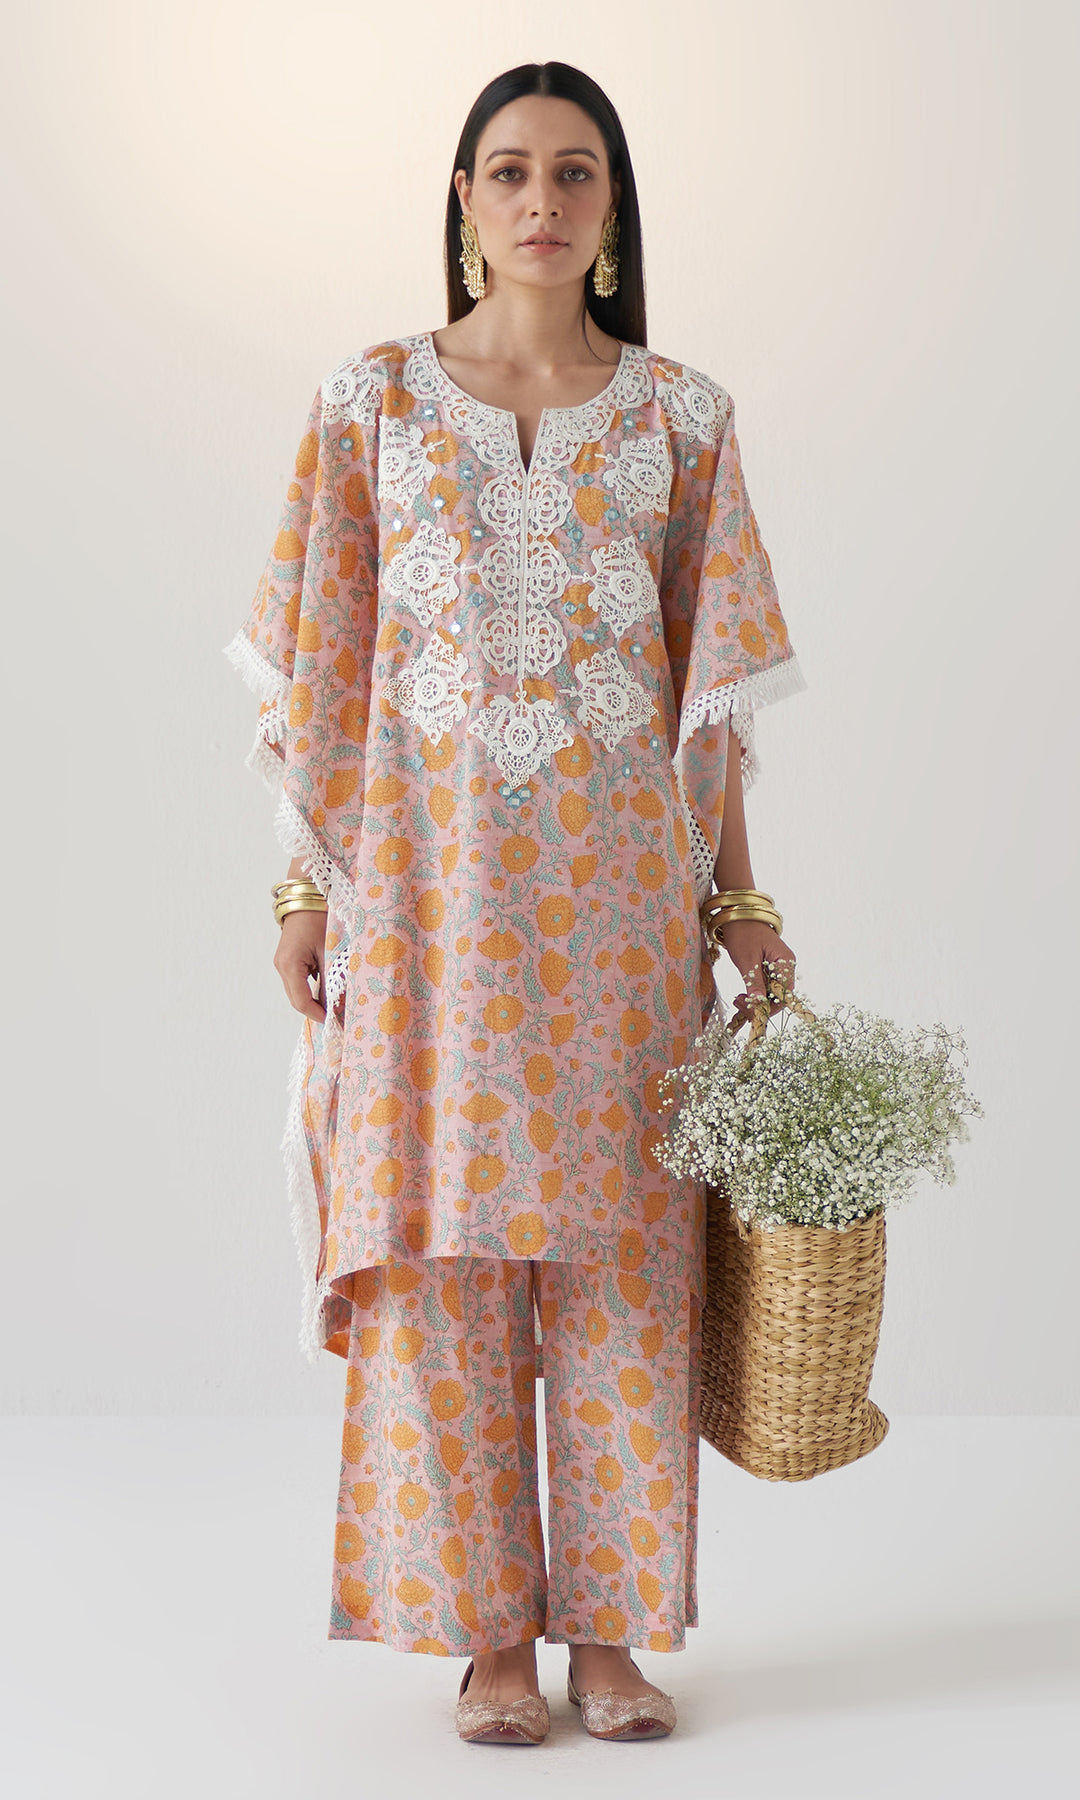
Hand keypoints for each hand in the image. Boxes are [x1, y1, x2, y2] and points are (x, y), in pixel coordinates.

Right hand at [273, 908, 327, 1022]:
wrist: (309, 896)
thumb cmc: (319, 918)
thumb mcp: (328, 950)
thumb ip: (330, 978)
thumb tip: (336, 1004)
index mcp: (289, 965)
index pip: (301, 1001)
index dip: (317, 1014)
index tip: (334, 1021)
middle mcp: (282, 966)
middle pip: (297, 999)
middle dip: (315, 1010)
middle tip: (336, 1017)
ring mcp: (283, 963)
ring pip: (297, 991)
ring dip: (314, 1000)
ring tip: (334, 1006)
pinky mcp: (288, 959)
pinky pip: (299, 981)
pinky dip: (312, 988)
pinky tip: (327, 990)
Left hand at [719, 919, 796, 1020]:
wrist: (737, 914)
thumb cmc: (743, 931)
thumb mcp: (746, 959)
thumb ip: (754, 982)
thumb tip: (759, 1004)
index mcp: (785, 962)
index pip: (784, 995)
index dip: (769, 1007)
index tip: (749, 1009)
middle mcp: (786, 966)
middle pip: (779, 996)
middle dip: (760, 1005)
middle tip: (739, 1004)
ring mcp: (778, 967)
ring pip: (771, 993)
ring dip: (756, 1001)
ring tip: (738, 999)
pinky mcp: (768, 968)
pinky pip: (765, 986)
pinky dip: (755, 993)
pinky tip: (742, 995)